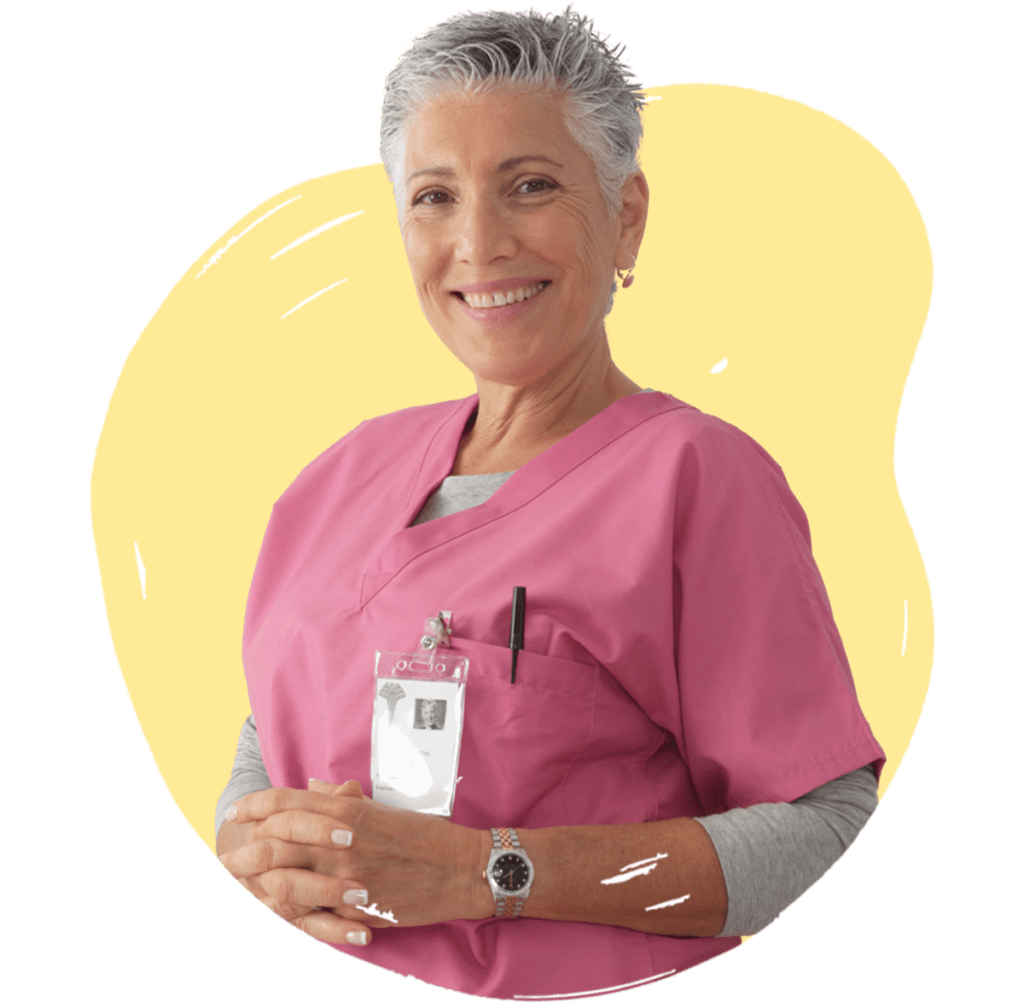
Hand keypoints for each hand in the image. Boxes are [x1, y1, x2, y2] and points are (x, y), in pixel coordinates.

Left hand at [217, 779, 491, 945]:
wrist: (458, 869)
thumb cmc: (421, 835)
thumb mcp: (379, 808)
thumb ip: (338, 800)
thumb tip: (307, 788)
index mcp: (348, 814)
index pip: (287, 803)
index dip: (254, 806)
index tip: (237, 812)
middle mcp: (342, 846)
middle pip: (275, 843)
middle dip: (245, 849)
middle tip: (228, 856)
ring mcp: (347, 882)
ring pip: (283, 884)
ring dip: (256, 885)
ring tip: (240, 887)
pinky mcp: (355, 912)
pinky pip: (309, 916)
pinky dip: (286, 913)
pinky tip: (272, 911)